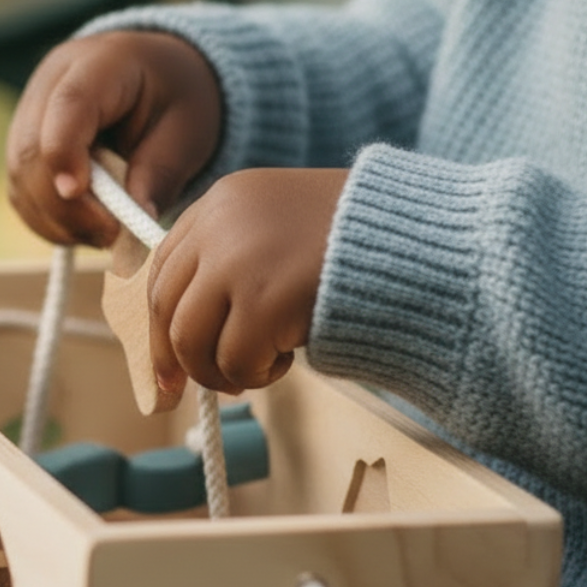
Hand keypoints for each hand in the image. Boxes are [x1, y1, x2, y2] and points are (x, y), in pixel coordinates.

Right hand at [6, 31, 222, 247]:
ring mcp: (29, 115)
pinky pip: (22, 193)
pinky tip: (84, 228)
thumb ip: (160, 172)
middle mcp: (50, 84)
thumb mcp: (187, 131)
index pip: (67, 106)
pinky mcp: (24, 147)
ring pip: (20, 178)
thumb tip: (135, 219)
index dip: (65, 154)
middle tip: (110, 235)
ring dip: (57, 220)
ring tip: (104, 234)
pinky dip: (49, 221)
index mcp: (99, 64)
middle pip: (31, 150)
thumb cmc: (175, 98)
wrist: (156, 77)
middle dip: (65, 206)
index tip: (80, 195)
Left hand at [148, 168, 348, 394]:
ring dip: (218, 371)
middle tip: (201, 386)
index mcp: (223, 200)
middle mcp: (221, 223)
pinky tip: (284, 362)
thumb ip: (235, 256)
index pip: (165, 268)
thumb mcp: (282, 227)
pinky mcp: (264, 300)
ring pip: (191, 340)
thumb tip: (190, 324)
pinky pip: (233, 360)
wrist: (424, 239)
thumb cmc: (360, 242)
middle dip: (178, 358)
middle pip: (167, 307)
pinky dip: (253, 374)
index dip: (162, 321)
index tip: (169, 361)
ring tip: (255, 373)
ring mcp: (239, 260)